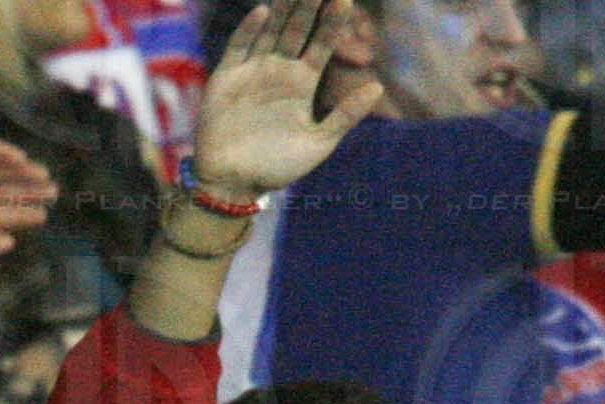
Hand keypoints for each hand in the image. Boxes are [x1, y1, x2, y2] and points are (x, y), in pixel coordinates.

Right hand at [190, 0, 380, 203]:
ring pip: (270, 32)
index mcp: (303, 83)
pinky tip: (263, 12)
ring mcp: (252, 72)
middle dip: (309, 6)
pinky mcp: (226, 79)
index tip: (346, 0)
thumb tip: (378, 87)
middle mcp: (279, 71)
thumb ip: (345, 115)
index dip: (334, 22)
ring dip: (283, 9)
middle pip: (297, 30)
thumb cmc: (277, 168)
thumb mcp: (319, 143)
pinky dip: (249, 30)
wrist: (232, 185)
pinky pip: (238, 48)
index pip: (323, 43)